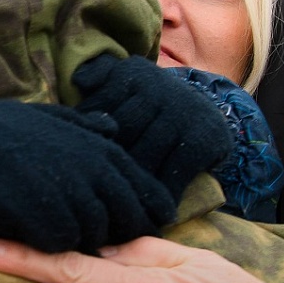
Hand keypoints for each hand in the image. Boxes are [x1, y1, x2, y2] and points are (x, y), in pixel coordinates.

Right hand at [0, 101, 176, 253]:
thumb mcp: (52, 116)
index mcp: (101, 150)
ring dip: (83, 239)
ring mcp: (70, 198)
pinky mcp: (45, 222)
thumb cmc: (1, 129)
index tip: (140, 223)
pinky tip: (37, 233)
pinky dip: (55, 244)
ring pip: (97, 237)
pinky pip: (65, 246)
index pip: (148, 193)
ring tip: (59, 229)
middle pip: (129, 222)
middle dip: (119, 232)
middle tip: (99, 235)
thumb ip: (88, 126)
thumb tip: (115, 127)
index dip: (148, 212)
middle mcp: (93, 173)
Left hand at [73, 54, 233, 200]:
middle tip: (91, 184)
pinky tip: (149, 206)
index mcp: (134, 76)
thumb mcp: (126, 79)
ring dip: (131, 180)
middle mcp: (159, 90)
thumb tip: (80, 80)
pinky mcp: (203, 139)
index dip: (89, 133)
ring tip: (114, 202)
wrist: (207, 112)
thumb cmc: (150, 103)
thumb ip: (99, 76)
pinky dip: (162, 191)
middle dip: (107, 159)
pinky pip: (175, 171)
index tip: (76, 154)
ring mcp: (182, 115)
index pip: (102, 105)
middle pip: (124, 132)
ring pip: (146, 155)